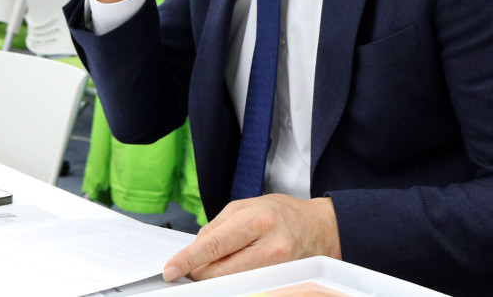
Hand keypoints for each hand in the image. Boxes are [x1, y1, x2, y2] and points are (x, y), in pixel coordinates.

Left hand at [163, 195, 340, 281]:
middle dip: (199, 271)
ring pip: (231, 282)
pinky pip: (247, 286)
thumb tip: (196, 247)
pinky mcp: (282, 283)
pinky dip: (233, 281)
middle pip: (220, 270)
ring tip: (214, 266)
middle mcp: (269, 246)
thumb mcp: (249, 205)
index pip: (213, 245)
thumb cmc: (284, 213)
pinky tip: (232, 271)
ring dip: (215, 278)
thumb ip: (219, 224)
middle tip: (190, 268)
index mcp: (257, 220)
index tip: (171, 269)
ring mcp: (278, 269)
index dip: (188, 260)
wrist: (321, 228)